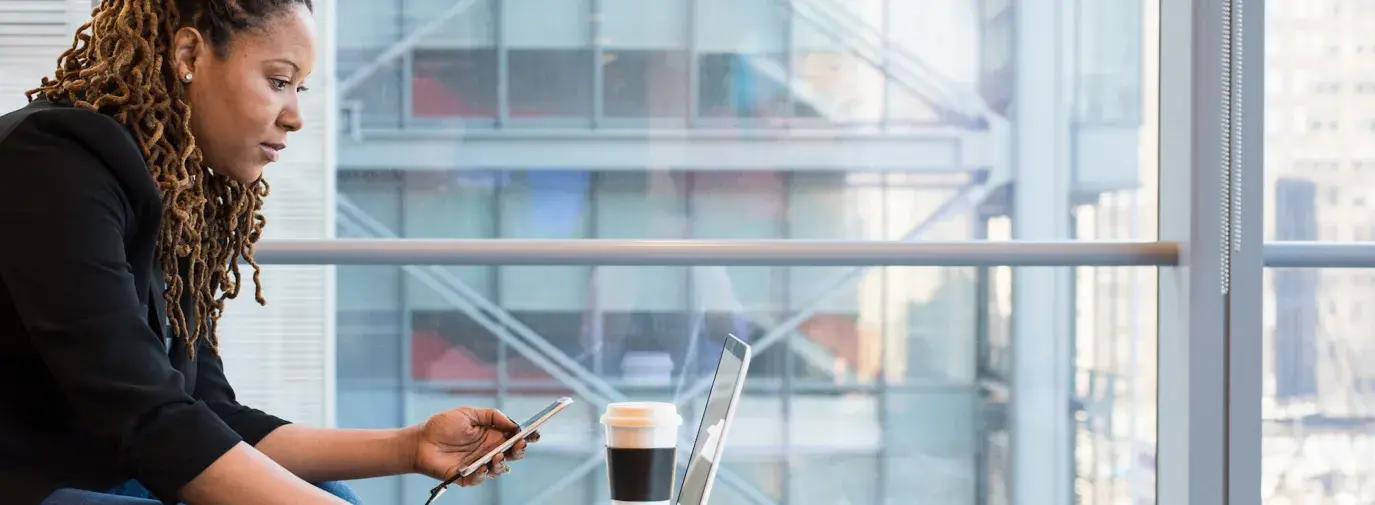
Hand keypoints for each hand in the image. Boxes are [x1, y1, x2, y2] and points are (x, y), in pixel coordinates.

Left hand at [411, 406, 540, 485]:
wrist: (419, 441)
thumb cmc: (442, 425)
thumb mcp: (468, 413)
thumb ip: (492, 416)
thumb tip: (513, 423)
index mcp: (492, 434)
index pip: (515, 436)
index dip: (527, 435)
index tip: (535, 433)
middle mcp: (489, 450)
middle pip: (513, 453)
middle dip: (520, 450)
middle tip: (519, 444)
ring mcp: (479, 464)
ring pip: (500, 469)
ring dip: (502, 463)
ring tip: (498, 456)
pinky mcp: (467, 476)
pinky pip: (480, 479)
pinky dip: (484, 474)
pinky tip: (483, 466)